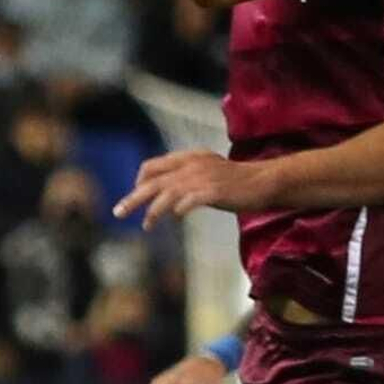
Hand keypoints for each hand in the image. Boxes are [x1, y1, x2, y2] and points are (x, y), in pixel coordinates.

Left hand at [113, 149, 268, 229]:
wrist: (265, 181)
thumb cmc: (237, 182)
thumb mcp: (208, 173)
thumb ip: (188, 181)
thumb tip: (170, 205)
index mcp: (188, 158)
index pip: (153, 166)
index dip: (140, 183)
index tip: (136, 197)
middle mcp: (192, 165)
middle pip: (154, 180)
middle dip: (134, 198)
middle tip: (118, 212)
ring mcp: (203, 177)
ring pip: (168, 192)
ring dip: (153, 210)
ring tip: (146, 225)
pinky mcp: (214, 191)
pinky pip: (190, 200)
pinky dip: (179, 209)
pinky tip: (174, 217)